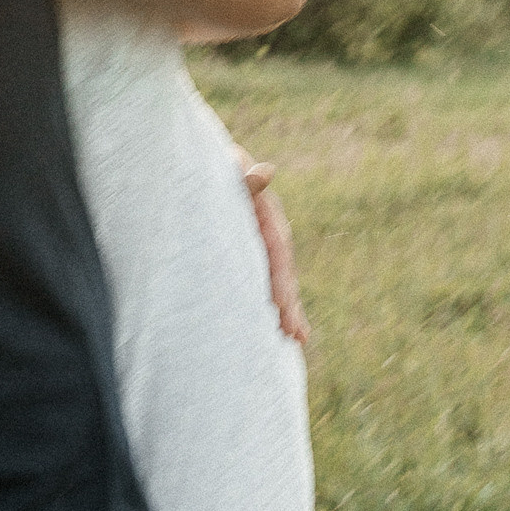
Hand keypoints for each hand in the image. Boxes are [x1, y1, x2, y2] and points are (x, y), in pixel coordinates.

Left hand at [237, 151, 310, 349]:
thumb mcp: (231, 171)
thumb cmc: (219, 172)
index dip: (281, 279)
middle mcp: (272, 236)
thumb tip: (267, 170)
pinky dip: (278, 306)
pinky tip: (284, 331)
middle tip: (295, 335)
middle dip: (290, 304)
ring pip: (280, 282)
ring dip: (289, 311)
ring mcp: (264, 249)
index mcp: (268, 217)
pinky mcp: (255, 258)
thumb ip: (246, 178)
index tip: (283, 305)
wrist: (211, 172)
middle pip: (284, 273)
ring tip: (298, 339)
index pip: (279, 252)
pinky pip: (267, 284)